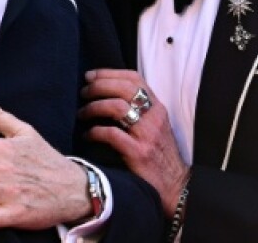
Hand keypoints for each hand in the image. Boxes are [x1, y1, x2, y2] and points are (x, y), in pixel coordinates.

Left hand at [80, 69, 187, 212]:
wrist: (175, 185)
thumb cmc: (159, 153)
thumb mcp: (154, 125)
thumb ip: (139, 108)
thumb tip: (107, 91)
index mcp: (157, 107)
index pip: (133, 78)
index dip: (109, 73)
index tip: (90, 75)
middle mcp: (154, 117)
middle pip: (123, 88)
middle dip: (98, 86)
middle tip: (83, 92)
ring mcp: (147, 134)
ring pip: (116, 107)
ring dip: (93, 107)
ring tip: (82, 113)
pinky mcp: (138, 152)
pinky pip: (112, 134)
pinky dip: (95, 132)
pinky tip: (87, 135)